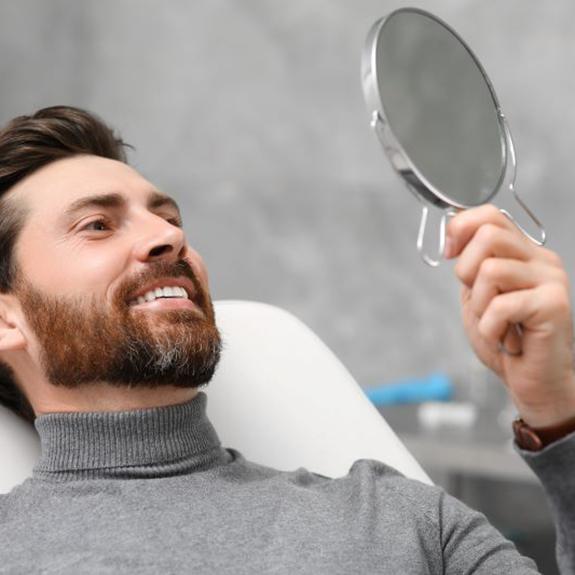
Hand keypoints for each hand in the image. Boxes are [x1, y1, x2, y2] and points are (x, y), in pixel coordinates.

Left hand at [445, 205, 574, 427]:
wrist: (533, 382)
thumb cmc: (505, 340)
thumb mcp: (477, 296)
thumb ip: (471, 266)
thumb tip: (453, 236)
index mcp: (523, 254)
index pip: (490, 215)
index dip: (460, 228)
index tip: (450, 253)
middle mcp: (541, 260)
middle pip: (488, 235)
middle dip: (466, 271)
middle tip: (480, 302)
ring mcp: (551, 280)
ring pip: (490, 270)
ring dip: (480, 307)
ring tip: (496, 324)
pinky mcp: (553, 304)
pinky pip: (500, 305)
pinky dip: (491, 329)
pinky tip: (507, 339)